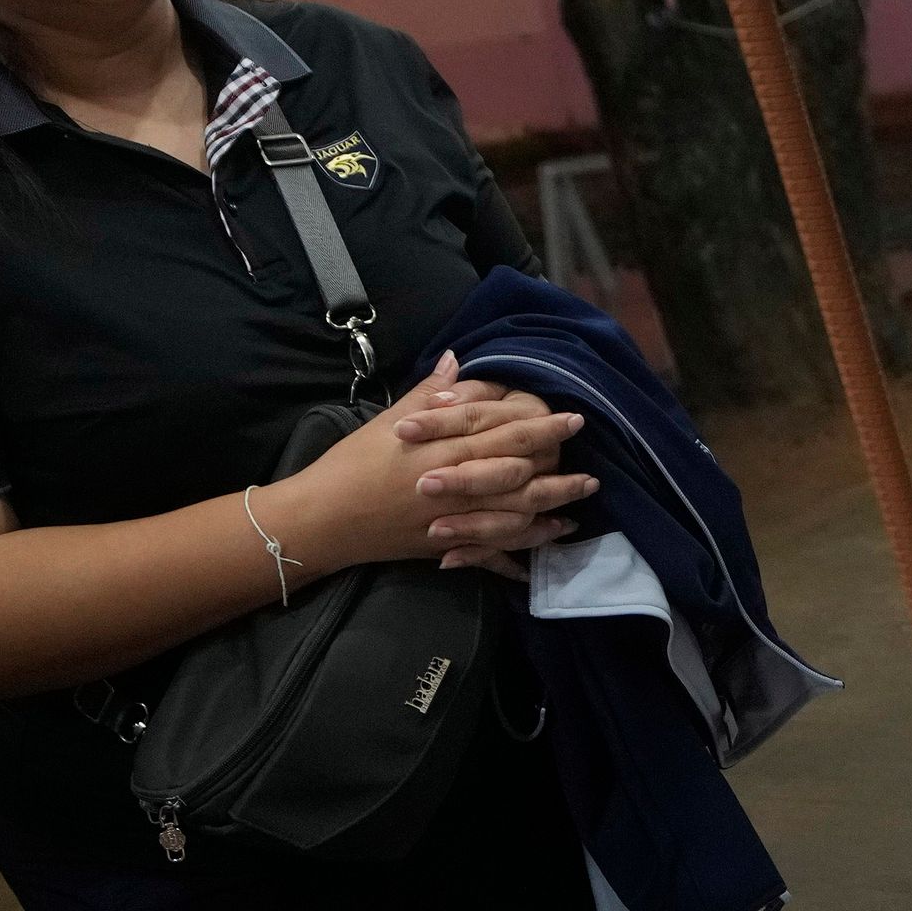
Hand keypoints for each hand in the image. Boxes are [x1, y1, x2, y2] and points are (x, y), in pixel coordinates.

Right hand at [265, 353, 596, 572]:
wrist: (322, 519)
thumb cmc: (352, 464)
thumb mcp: (386, 422)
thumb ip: (429, 393)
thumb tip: (457, 360)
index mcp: (439, 447)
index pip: (500, 431)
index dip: (540, 424)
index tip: (573, 416)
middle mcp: (452, 483)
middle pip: (517, 472)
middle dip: (557, 463)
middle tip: (590, 455)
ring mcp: (452, 518)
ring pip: (515, 512)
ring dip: (553, 503)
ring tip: (583, 494)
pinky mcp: (447, 545)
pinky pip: (495, 550)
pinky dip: (525, 547)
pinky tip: (550, 537)